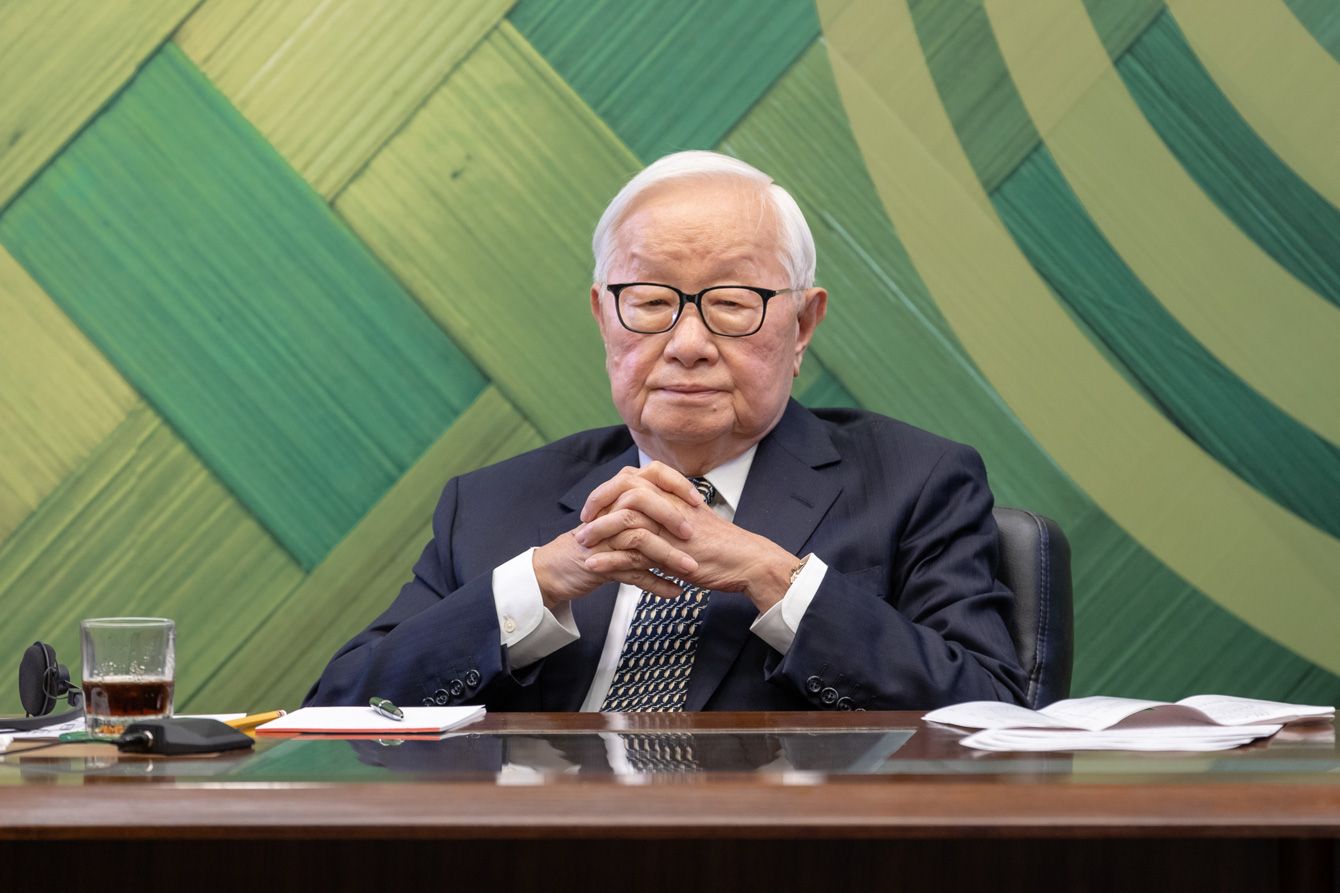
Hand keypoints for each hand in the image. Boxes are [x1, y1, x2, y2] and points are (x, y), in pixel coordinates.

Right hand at [532, 463, 703, 609]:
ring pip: (640, 540)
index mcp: (617, 497)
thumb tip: (679, 503)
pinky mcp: (599, 565)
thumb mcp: (617, 521)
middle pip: (643, 504)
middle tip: (692, 535)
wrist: (554, 569)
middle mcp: (609, 513)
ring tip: (691, 570)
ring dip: (668, 556)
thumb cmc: (592, 544)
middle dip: (671, 518)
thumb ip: (643, 508)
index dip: (674, 484)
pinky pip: (632, 573)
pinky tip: (673, 591)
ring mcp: (604, 539)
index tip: (697, 501)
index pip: (649, 476)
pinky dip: (655, 584)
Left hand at [576, 464, 798, 611]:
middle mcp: (669, 504)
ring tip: (582, 544)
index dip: (609, 489)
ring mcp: (669, 528)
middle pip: (623, 490)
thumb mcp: (691, 519)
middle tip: (584, 521)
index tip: (595, 505)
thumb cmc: (721, 543)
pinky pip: (632, 553)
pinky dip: (609, 560)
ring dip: (598, 532)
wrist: (746, 560)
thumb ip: (668, 511)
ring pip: (624, 519)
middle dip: (597, 503)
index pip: (633, 478)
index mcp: (673, 494)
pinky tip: (594, 566)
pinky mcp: (671, 553)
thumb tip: (646, 511)